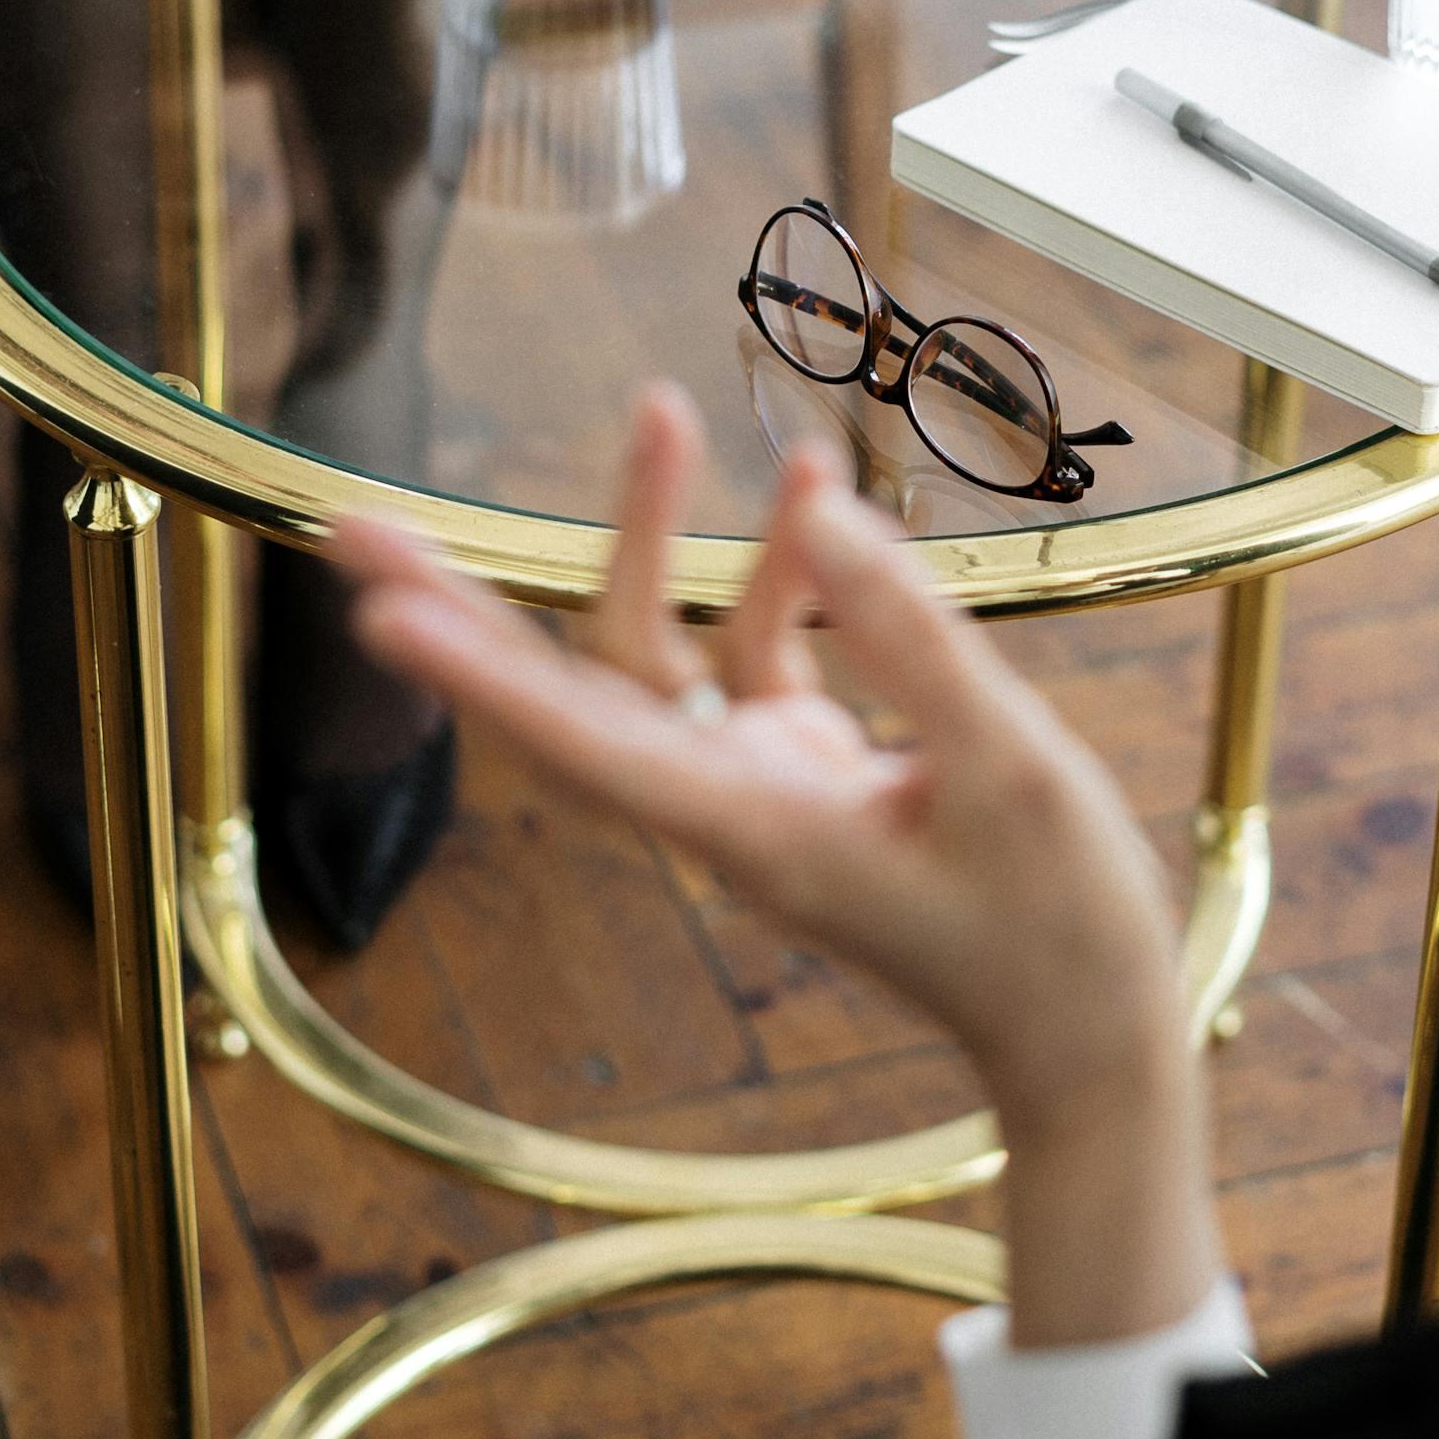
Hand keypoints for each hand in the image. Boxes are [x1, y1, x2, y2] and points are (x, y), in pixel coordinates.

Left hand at [335, 385, 1221, 1345]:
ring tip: (661, 407)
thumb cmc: (1053, 923)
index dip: (479, 675)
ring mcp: (760, 785)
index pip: (583, 741)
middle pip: (566, 691)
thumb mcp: (1009, 767)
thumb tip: (822, 514)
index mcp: (751, 830)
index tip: (378, 613)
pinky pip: (756, 651)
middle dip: (466, 605)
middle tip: (352, 523)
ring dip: (655, 536)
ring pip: (657, 652)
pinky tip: (813, 485)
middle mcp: (725, 808)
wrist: (1087, 1031)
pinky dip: (779, 570)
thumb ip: (912, 637)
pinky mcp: (806, 769)